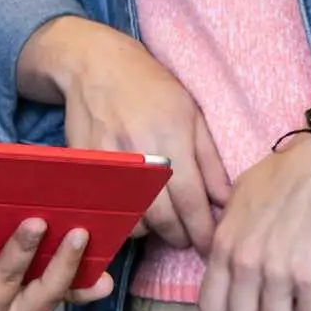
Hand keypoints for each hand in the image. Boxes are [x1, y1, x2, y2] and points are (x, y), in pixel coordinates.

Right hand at [19, 18, 229, 251]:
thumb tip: (225, 200)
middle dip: (180, 236)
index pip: (191, 198)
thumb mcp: (192, 114)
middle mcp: (142, 149)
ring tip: (164, 227)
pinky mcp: (85, 164)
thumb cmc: (152, 87)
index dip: (202, 228)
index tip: (210, 246)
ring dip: (152, 231)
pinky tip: (136, 213)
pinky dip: (123, 217)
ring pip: (133, 216)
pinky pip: (106, 206)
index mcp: (173, 135)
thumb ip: (209, 160)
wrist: (96, 64)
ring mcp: (110, 159)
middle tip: (188, 241)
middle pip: (163, 215)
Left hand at [199, 135, 310, 310]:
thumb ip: (233, 231)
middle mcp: (245, 263)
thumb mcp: (243, 195)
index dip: (235, 309)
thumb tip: (235, 255)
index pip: (211, 308)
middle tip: (287, 302)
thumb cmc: (293, 169)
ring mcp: (278, 273)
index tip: (256, 298)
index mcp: (224, 244)